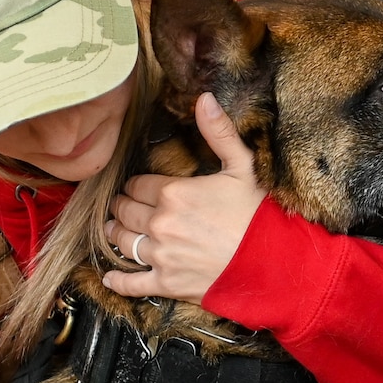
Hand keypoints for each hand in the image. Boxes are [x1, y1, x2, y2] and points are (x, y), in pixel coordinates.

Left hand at [104, 93, 262, 302]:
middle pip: (126, 212)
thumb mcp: (242, 167)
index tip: (138, 188)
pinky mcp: (166, 283)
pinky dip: (118, 280)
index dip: (136, 186)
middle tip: (122, 207)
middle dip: (122, 207)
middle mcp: (161, 224)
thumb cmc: (258, 215)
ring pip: (122, 242)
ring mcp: (161, 255)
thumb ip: (219, 133)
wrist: (272, 263)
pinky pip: (131, 283)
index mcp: (174, 193)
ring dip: (115, 235)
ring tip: (114, 231)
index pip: (137, 185)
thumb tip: (204, 99)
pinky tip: (110, 277)